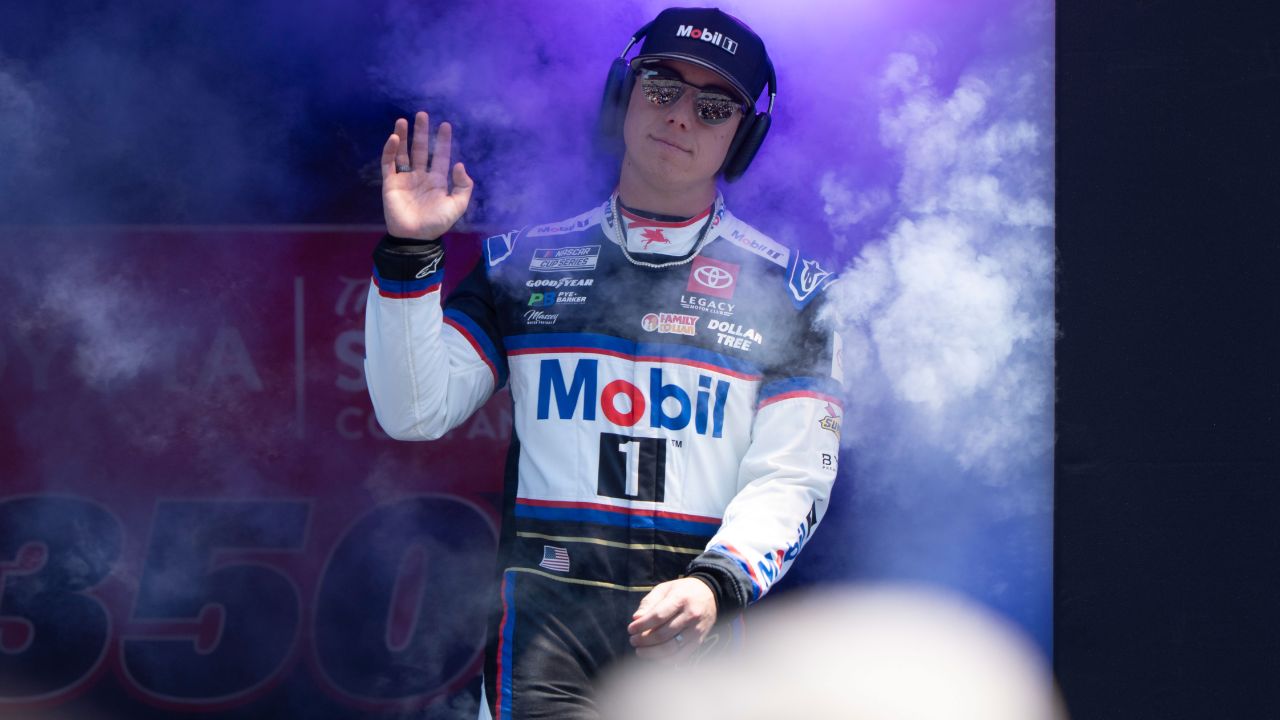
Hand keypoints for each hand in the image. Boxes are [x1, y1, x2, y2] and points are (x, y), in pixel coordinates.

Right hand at [380, 111, 474, 240]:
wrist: (415, 238)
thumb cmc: (436, 223)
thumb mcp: (457, 206)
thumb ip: (464, 186)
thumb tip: (459, 163)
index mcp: (437, 181)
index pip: (440, 156)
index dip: (443, 141)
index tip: (446, 125)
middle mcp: (421, 176)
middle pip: (421, 149)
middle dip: (422, 132)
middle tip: (423, 114)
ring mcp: (405, 178)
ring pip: (404, 153)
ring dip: (404, 136)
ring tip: (403, 120)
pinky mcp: (390, 183)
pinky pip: (389, 164)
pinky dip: (390, 150)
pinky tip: (394, 138)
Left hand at [627, 578, 716, 662]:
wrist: (709, 594)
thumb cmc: (682, 591)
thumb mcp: (665, 589)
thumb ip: (649, 603)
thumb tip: (636, 619)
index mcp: (681, 599)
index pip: (658, 616)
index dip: (642, 625)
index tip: (630, 629)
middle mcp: (691, 615)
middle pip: (663, 634)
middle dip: (644, 640)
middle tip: (633, 640)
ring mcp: (697, 630)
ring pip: (671, 648)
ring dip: (652, 653)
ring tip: (640, 651)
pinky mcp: (699, 641)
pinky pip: (681, 656)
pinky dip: (665, 660)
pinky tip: (655, 656)